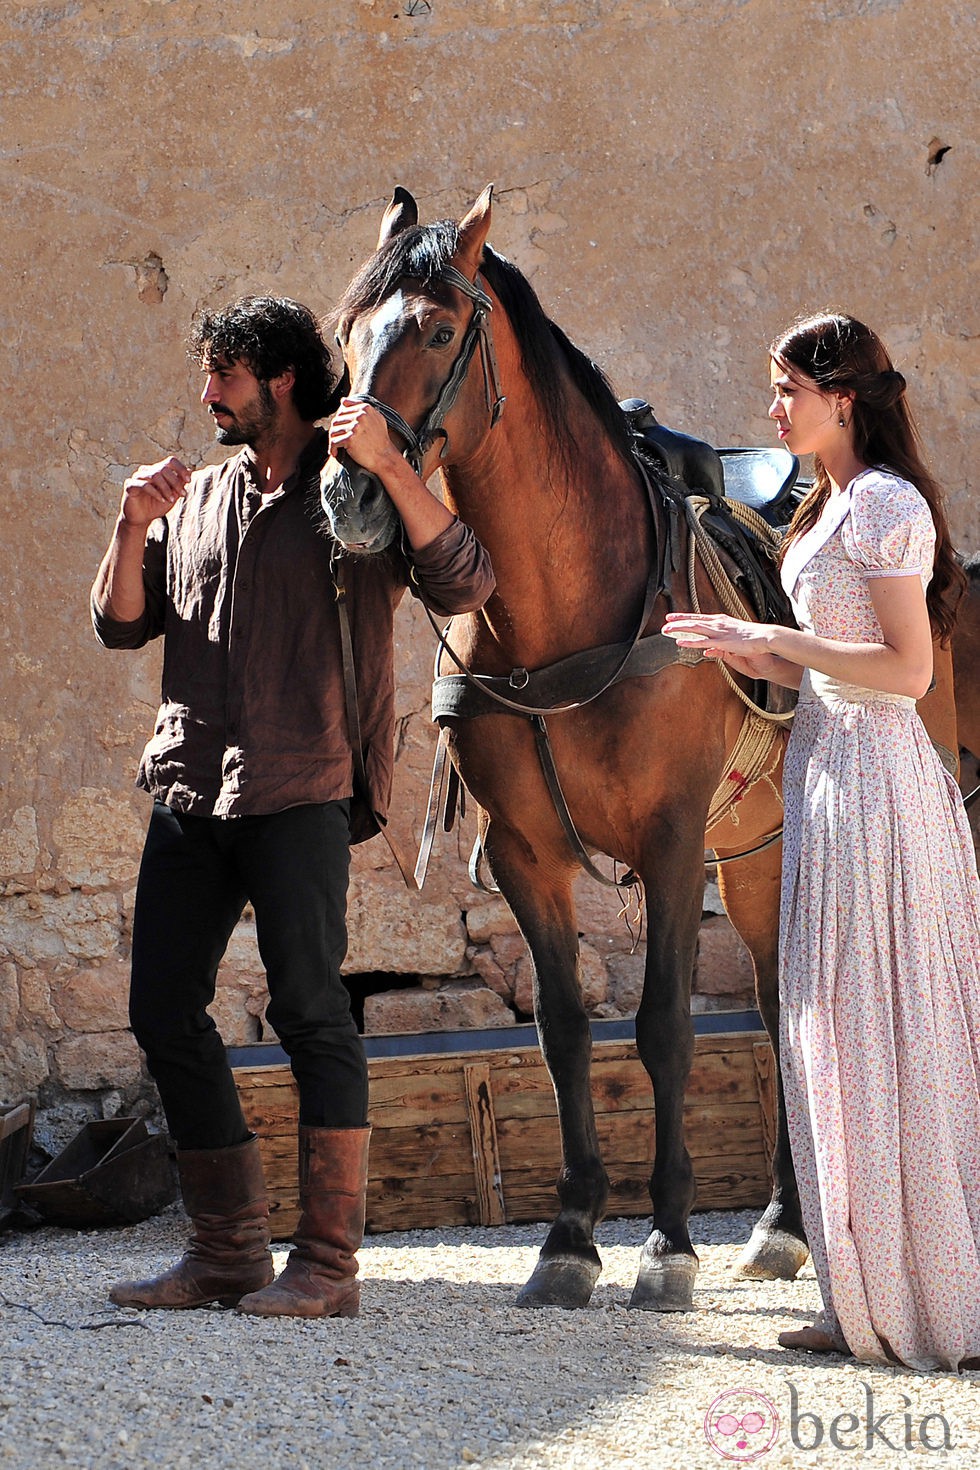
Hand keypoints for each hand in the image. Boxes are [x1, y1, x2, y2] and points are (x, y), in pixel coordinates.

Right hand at [120, 457, 189, 526]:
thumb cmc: (156, 506)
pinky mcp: (130, 485)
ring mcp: (138, 477)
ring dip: (166, 488)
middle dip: (176, 482)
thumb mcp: (172, 496)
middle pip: (164, 468)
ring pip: (155, 475)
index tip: (189, 480)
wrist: (141, 519)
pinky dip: (156, 492)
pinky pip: (144, 485)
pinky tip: (162, 500)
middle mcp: (147, 470)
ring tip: (171, 500)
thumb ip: (179, 484)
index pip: (170, 461)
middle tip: (182, 494)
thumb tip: (190, 471)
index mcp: (157, 470)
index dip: (181, 468)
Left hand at [328, 399, 401, 476]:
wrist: (385, 457)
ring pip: (333, 430)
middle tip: (338, 440)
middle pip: (336, 420)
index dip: (340, 422)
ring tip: (336, 447)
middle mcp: (360, 416)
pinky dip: (332, 448)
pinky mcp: (350, 439)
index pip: (343, 410)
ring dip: (333, 440)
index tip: (342, 431)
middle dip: (335, 431)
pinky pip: (334, 441)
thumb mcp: (376, 418)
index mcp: (365, 408)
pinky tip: (335, 453)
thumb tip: (343, 400)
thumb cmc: (380, 439)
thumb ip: (361, 407)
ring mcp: (355, 427)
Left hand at [662, 611, 783, 678]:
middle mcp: (717, 623)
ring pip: (695, 629)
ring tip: (667, 630)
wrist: (764, 637)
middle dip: (677, 622)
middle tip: (664, 623)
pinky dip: (690, 642)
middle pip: (693, 621)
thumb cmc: (751, 637)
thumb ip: (721, 638)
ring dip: (679, 629)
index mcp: (720, 621)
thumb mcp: (733, 636)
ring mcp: (719, 632)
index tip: (672, 616)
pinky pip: (703, 642)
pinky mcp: (722, 642)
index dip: (684, 617)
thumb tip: (712, 643)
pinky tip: (680, 642)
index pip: (698, 617)